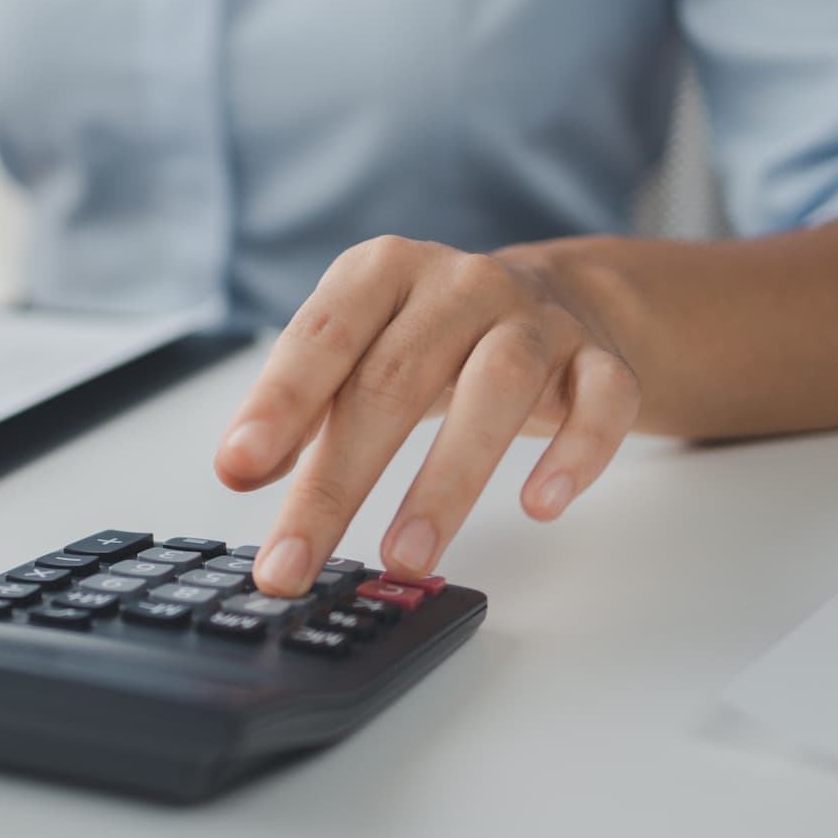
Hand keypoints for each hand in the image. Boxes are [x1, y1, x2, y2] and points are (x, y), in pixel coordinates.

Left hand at [213, 237, 640, 594]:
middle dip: (337, 485)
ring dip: (448, 481)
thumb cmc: (433, 339)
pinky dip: (576, 452)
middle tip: (293, 564)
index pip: (322, 337)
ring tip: (405, 558)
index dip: (278, 404)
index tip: (236, 470)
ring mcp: (535, 319)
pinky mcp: (600, 359)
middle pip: (394, 380)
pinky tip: (541, 506)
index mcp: (382, 273)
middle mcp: (459, 284)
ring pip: (497, 388)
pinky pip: (601, 400)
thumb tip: (241, 468)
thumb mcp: (359, 353)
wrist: (558, 297)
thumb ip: (303, 407)